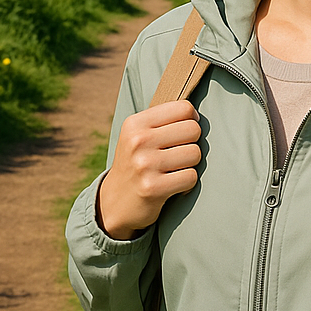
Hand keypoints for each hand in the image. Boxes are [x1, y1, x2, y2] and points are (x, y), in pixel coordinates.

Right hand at [97, 100, 201, 239]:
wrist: (114, 203)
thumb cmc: (136, 163)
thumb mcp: (138, 135)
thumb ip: (163, 120)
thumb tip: (195, 114)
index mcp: (135, 123)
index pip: (184, 108)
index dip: (191, 120)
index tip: (184, 132)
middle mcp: (138, 141)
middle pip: (193, 130)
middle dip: (192, 143)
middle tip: (179, 153)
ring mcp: (145, 164)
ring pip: (195, 153)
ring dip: (191, 164)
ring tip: (175, 169)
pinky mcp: (153, 188)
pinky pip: (191, 177)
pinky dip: (187, 183)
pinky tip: (174, 184)